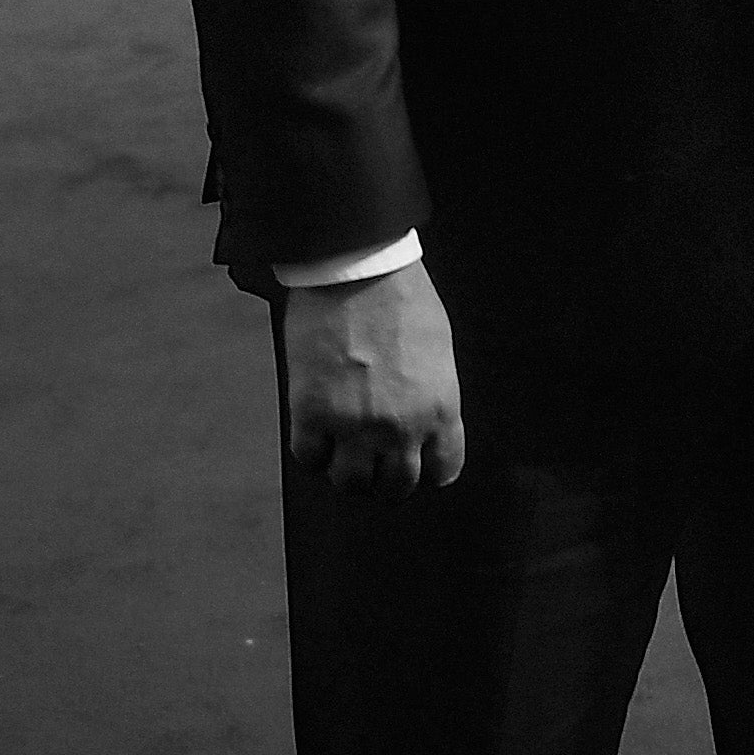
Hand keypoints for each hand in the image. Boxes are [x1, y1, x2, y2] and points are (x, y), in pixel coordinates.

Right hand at [281, 262, 465, 493]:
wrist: (357, 268)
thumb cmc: (403, 296)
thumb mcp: (439, 351)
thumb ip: (433, 394)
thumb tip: (423, 419)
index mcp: (440, 409)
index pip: (443, 470)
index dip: (427, 469)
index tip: (416, 462)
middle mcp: (400, 428)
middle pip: (396, 487)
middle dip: (386, 478)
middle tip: (374, 460)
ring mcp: (353, 426)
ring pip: (350, 483)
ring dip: (347, 472)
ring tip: (342, 452)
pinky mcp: (311, 413)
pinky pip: (309, 458)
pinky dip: (312, 451)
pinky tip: (315, 432)